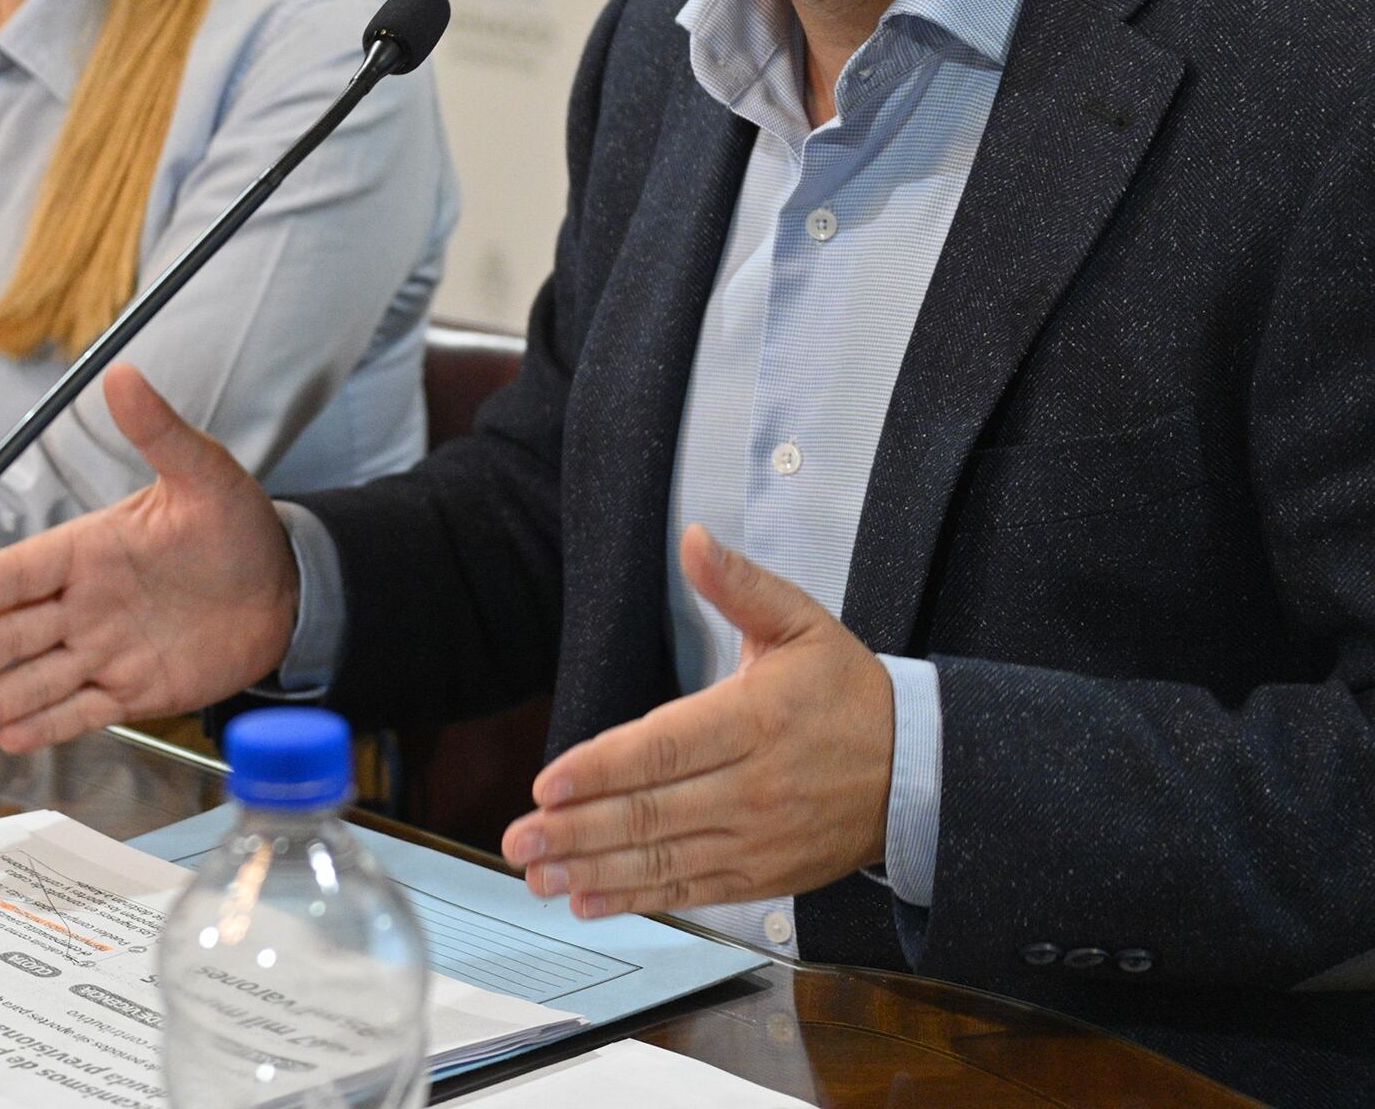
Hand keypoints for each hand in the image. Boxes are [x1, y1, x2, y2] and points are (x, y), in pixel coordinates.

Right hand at [0, 366, 296, 750]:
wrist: (287, 589)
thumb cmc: (239, 528)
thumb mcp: (204, 474)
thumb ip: (159, 432)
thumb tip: (123, 374)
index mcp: (90, 549)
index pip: (21, 568)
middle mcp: (86, 602)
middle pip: (15, 630)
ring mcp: (105, 648)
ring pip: (38, 677)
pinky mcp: (133, 688)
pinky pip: (81, 709)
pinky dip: (47, 725)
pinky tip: (11, 738)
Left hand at [501, 526, 894, 918]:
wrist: (921, 770)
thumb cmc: (848, 693)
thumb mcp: (802, 623)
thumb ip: (739, 585)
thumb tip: (694, 538)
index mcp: (755, 719)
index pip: (665, 749)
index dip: (603, 768)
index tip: (548, 783)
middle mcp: (754, 786)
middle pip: (654, 813)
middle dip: (578, 829)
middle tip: (519, 838)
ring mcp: (758, 839)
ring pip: (664, 859)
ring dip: (594, 871)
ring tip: (538, 875)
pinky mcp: (764, 876)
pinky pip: (691, 891)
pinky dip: (637, 899)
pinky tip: (588, 901)